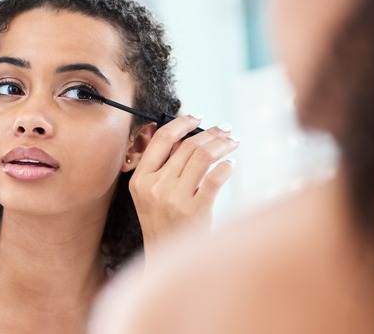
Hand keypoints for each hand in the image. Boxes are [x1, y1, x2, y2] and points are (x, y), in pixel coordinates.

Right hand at [129, 116, 238, 252]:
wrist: (166, 257)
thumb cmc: (162, 223)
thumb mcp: (149, 194)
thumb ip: (162, 167)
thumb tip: (187, 136)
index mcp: (140, 179)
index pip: (162, 140)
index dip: (181, 123)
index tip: (198, 117)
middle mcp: (155, 187)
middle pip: (187, 146)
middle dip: (211, 133)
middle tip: (226, 129)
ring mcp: (174, 199)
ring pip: (203, 157)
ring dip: (222, 145)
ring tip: (233, 142)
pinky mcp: (194, 211)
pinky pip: (214, 179)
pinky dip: (226, 167)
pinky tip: (231, 164)